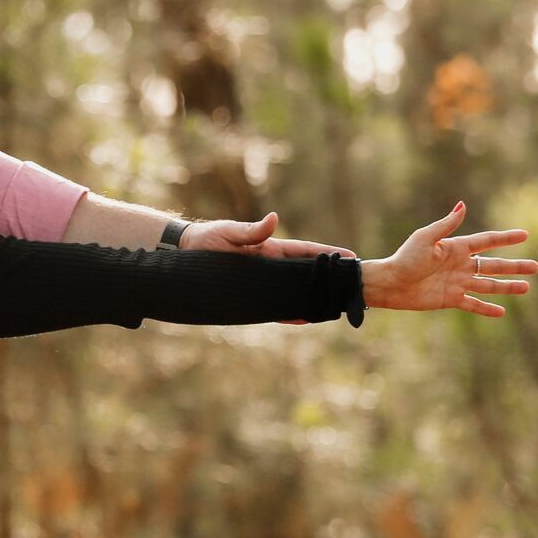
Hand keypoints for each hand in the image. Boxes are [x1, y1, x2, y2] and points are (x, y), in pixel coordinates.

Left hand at [183, 214, 357, 323]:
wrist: (186, 254)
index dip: (327, 255)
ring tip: (334, 305)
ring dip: (311, 297)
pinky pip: (274, 307)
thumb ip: (252, 231)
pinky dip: (289, 312)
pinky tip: (304, 318)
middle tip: (351, 286)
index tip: (350, 257)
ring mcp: (263, 283)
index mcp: (271, 249)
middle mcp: (271, 267)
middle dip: (327, 279)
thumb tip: (274, 219)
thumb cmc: (208, 238)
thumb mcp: (230, 232)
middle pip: (305, 274)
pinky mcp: (251, 297)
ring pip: (293, 292)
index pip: (305, 252)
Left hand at [361, 202, 537, 316]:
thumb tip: (463, 205)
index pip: (487, 241)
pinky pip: (473, 304)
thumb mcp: (425, 239)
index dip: (506, 238)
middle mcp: (459, 265)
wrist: (389, 284)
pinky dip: (487, 308)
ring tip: (527, 288)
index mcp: (455, 248)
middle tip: (536, 267)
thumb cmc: (405, 259)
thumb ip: (446, 225)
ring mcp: (457, 282)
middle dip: (514, 266)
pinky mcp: (450, 299)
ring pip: (488, 284)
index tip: (525, 235)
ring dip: (507, 287)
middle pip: (493, 265)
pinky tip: (502, 311)